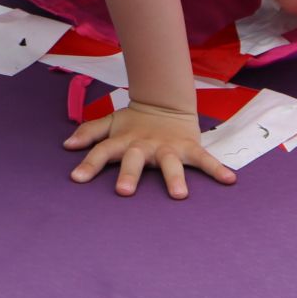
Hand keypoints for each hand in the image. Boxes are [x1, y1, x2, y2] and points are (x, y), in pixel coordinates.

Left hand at [64, 102, 236, 198]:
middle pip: (134, 159)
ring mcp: (167, 147)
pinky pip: (205, 159)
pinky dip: (217, 169)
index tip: (76, 179)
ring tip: (179, 195)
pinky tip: (229, 180)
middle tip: (124, 191)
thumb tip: (67, 145)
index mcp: (123, 141)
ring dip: (174, 177)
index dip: (89, 164)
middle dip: (129, 174)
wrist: (166, 102)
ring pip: (170, 163)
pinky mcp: (189, 147)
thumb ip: (89, 133)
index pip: (102, 152)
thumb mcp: (110, 123)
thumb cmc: (134, 120)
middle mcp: (143, 145)